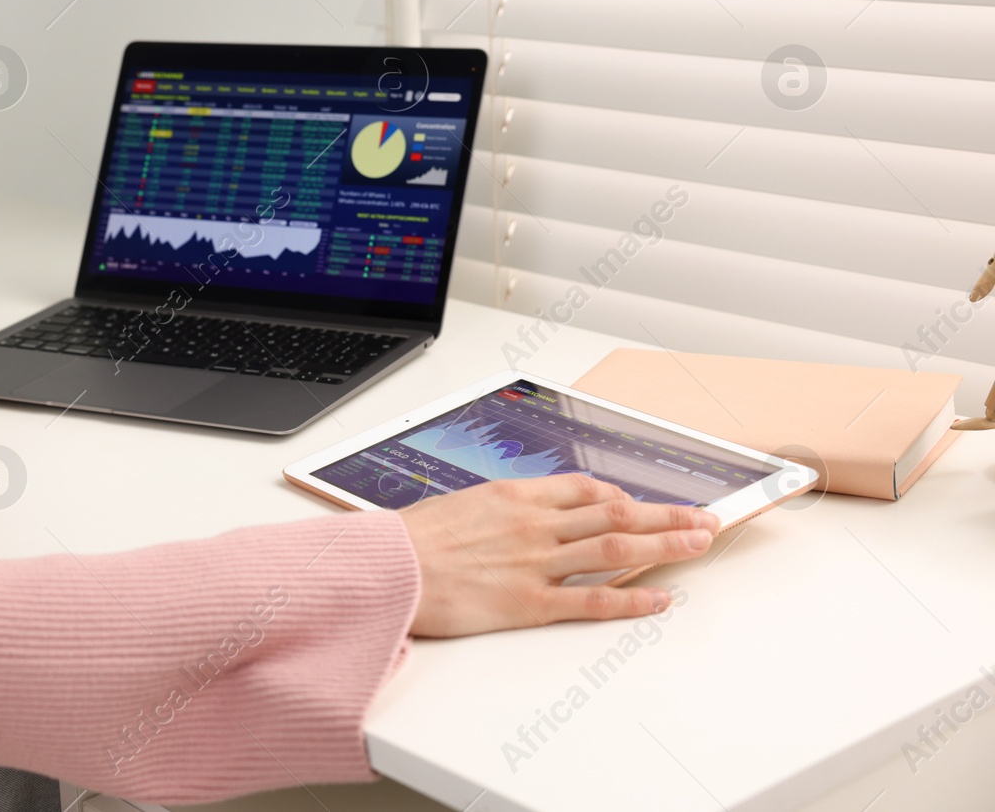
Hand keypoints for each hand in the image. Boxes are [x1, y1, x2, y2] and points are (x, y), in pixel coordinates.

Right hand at [398, 475, 717, 637]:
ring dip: (666, 544)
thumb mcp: (459, 506)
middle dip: (665, 515)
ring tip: (700, 544)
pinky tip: (659, 598)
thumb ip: (499, 510)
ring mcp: (536, 563)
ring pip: (617, 547)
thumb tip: (520, 515)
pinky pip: (592, 599)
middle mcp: (535, 524)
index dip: (623, 495)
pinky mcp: (530, 602)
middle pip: (616, 513)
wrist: (387, 569)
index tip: (643, 501)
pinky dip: (631, 598)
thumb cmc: (411, 541)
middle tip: (703, 518)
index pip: (585, 489)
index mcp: (516, 496)